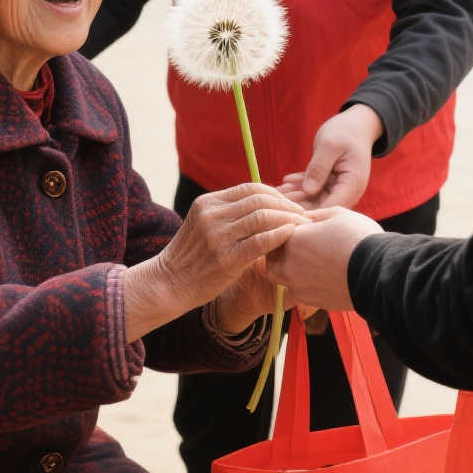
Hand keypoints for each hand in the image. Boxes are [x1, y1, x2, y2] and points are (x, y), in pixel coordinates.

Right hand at [127, 184, 305, 341]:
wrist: (170, 283)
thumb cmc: (194, 257)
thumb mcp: (205, 226)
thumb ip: (230, 215)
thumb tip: (266, 206)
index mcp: (207, 203)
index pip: (250, 188)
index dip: (276, 194)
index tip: (291, 205)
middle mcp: (212, 215)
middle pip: (259, 199)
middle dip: (286, 205)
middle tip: (303, 215)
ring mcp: (217, 236)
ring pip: (263, 217)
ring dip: (288, 219)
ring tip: (302, 227)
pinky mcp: (226, 258)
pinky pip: (260, 240)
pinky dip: (280, 235)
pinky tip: (291, 236)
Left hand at [263, 207, 381, 312]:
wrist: (378, 273)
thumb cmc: (359, 238)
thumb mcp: (337, 214)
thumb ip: (314, 215)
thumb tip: (304, 218)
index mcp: (293, 239)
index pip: (276, 231)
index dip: (288, 227)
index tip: (301, 226)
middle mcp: (289, 265)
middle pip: (271, 257)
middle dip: (279, 250)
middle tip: (298, 244)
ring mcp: (298, 286)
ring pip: (280, 277)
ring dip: (288, 268)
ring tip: (309, 262)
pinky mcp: (310, 302)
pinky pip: (297, 291)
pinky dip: (303, 283)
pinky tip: (320, 276)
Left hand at [283, 104, 379, 209]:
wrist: (356, 123)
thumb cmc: (346, 131)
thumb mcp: (329, 146)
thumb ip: (318, 168)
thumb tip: (308, 191)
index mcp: (352, 184)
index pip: (331, 206)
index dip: (311, 211)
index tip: (289, 210)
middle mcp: (348, 190)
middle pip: (322, 205)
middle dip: (300, 203)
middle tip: (277, 199)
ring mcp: (339, 186)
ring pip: (316, 198)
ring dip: (297, 195)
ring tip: (277, 191)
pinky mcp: (331, 182)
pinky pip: (315, 188)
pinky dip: (301, 185)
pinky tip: (286, 181)